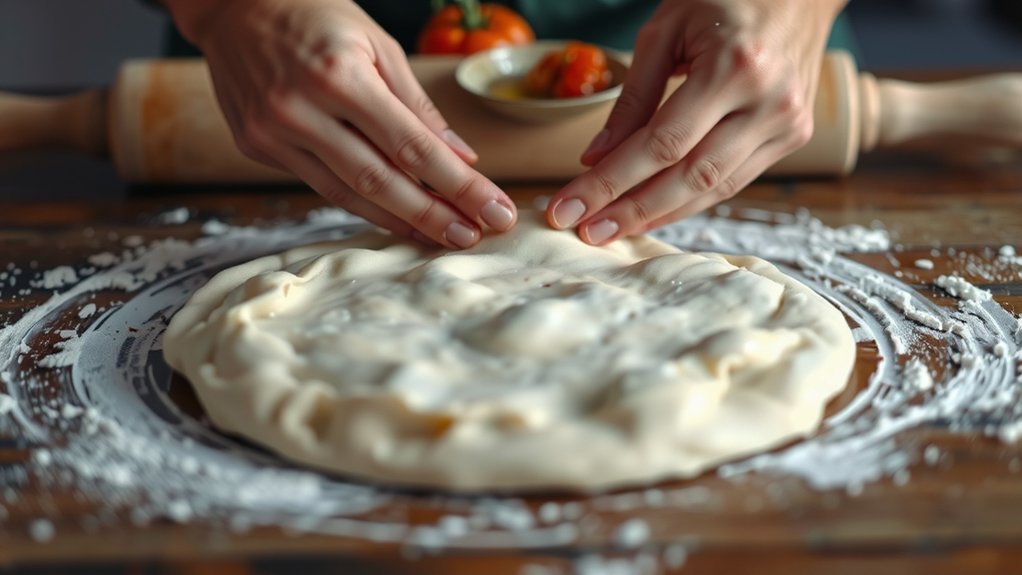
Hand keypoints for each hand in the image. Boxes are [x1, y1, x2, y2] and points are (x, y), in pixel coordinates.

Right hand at [165, 0, 516, 247]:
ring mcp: (273, 132)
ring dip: (401, 221)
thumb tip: (460, 157)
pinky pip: (321, 186)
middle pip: (381, 181)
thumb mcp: (377, 44)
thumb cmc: (314, 15)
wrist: (232, 6)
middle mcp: (302, 108)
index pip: (412, 146)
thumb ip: (418, 105)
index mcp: (340, 75)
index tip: (494, 209)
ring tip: (443, 236)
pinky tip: (396, 218)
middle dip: (434, 215)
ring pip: (348, 194)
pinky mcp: (257, 147)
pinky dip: (363, 206)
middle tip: (473, 237)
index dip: (458, 185)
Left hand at [546, 0, 845, 243]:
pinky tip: (652, 212)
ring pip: (714, 188)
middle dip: (631, 210)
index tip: (570, 207)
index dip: (612, 182)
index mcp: (735, 66)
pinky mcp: (793, 136)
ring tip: (611, 229)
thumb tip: (596, 158)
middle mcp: (769, 102)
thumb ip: (632, 97)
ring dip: (659, 214)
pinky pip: (733, 180)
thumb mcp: (665, 30)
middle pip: (689, 176)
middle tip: (587, 231)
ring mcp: (788, 123)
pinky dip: (690, 200)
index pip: (662, 144)